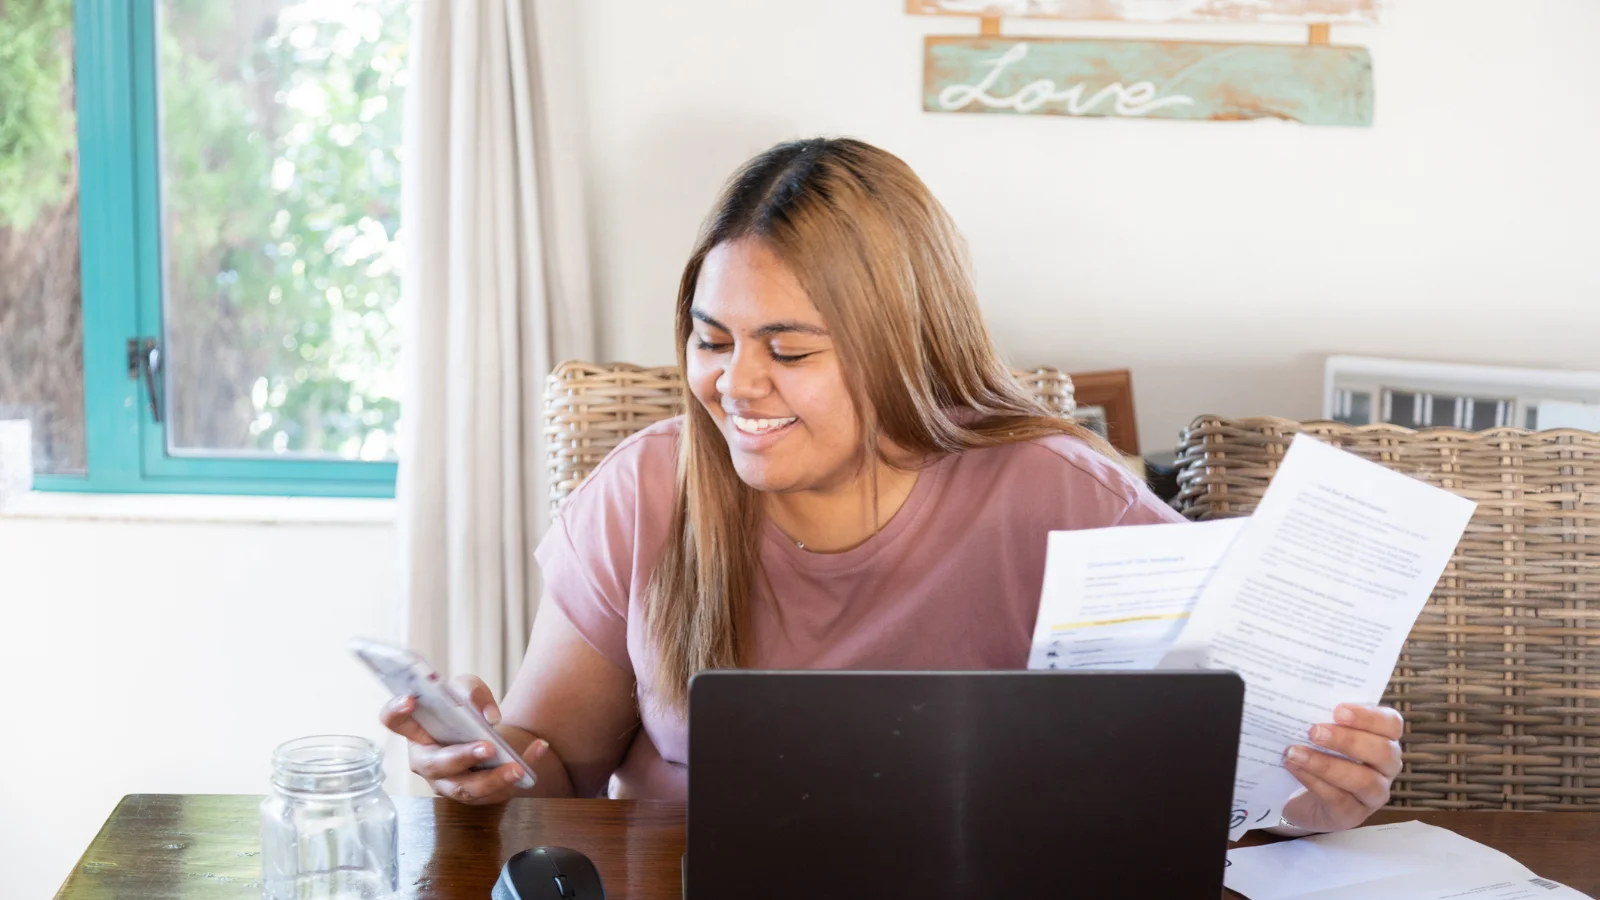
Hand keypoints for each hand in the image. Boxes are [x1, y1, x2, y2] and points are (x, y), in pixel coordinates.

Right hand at [379, 674, 571, 804]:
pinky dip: (521, 770)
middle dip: (461, 758)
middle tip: (487, 747)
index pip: (394, 721)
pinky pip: (496, 791)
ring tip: (517, 766)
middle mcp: (427, 760)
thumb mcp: (467, 690)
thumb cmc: (466, 710)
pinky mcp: (474, 795)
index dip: (396, 711)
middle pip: (435, 765)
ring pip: (466, 789)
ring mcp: (448, 782)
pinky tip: (538, 751)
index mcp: (416, 731)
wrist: (487, 731)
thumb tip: (488, 716)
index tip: (410, 700)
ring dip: (493, 779)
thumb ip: (472, 692)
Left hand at [1280, 703, 1403, 832]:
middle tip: (1314, 731)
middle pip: (1383, 752)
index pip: (1391, 724)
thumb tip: (1301, 697)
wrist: (1297, 794)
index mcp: (1383, 738)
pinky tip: (1294, 768)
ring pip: (1364, 780)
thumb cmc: (1316, 752)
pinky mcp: (1353, 815)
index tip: (1338, 710)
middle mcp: (1386, 767)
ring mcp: (1373, 794)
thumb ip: (1322, 715)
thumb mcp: (1322, 731)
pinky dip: (1314, 782)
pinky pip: (1340, 800)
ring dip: (1327, 765)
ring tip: (1295, 753)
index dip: (1369, 716)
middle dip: (1348, 740)